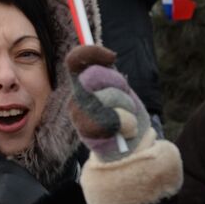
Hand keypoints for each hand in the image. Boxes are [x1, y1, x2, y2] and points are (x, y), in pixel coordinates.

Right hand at [67, 44, 150, 161]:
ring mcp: (78, 115)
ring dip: (126, 107)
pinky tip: (124, 131)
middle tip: (124, 102)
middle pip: (96, 75)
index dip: (91, 53)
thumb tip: (109, 56)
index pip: (75, 60)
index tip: (112, 57)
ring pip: (108, 97)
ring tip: (126, 120)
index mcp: (82, 86)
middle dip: (118, 85)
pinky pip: (113, 119)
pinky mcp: (87, 132)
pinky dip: (127, 123)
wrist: (129, 150)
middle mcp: (75, 99)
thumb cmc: (126, 118)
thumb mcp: (121, 91)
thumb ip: (111, 75)